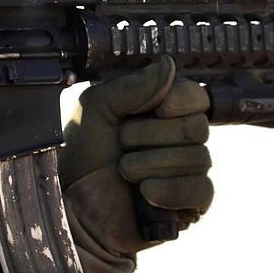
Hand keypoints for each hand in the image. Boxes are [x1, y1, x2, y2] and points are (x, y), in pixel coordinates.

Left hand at [58, 56, 212, 272]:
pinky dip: (169, 190)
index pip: (196, 96)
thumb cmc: (80, 157)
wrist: (73, 207)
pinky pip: (201, 190)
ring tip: (124, 172)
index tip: (155, 109)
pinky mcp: (190, 204)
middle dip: (150, 136)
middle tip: (121, 145)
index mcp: (161, 111)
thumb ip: (132, 86)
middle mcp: (180, 138)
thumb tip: (169, 65)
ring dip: (151, 164)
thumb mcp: (96, 108)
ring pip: (198, 158)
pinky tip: (145, 193)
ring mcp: (188, 172)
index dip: (179, 100)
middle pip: (196, 127)